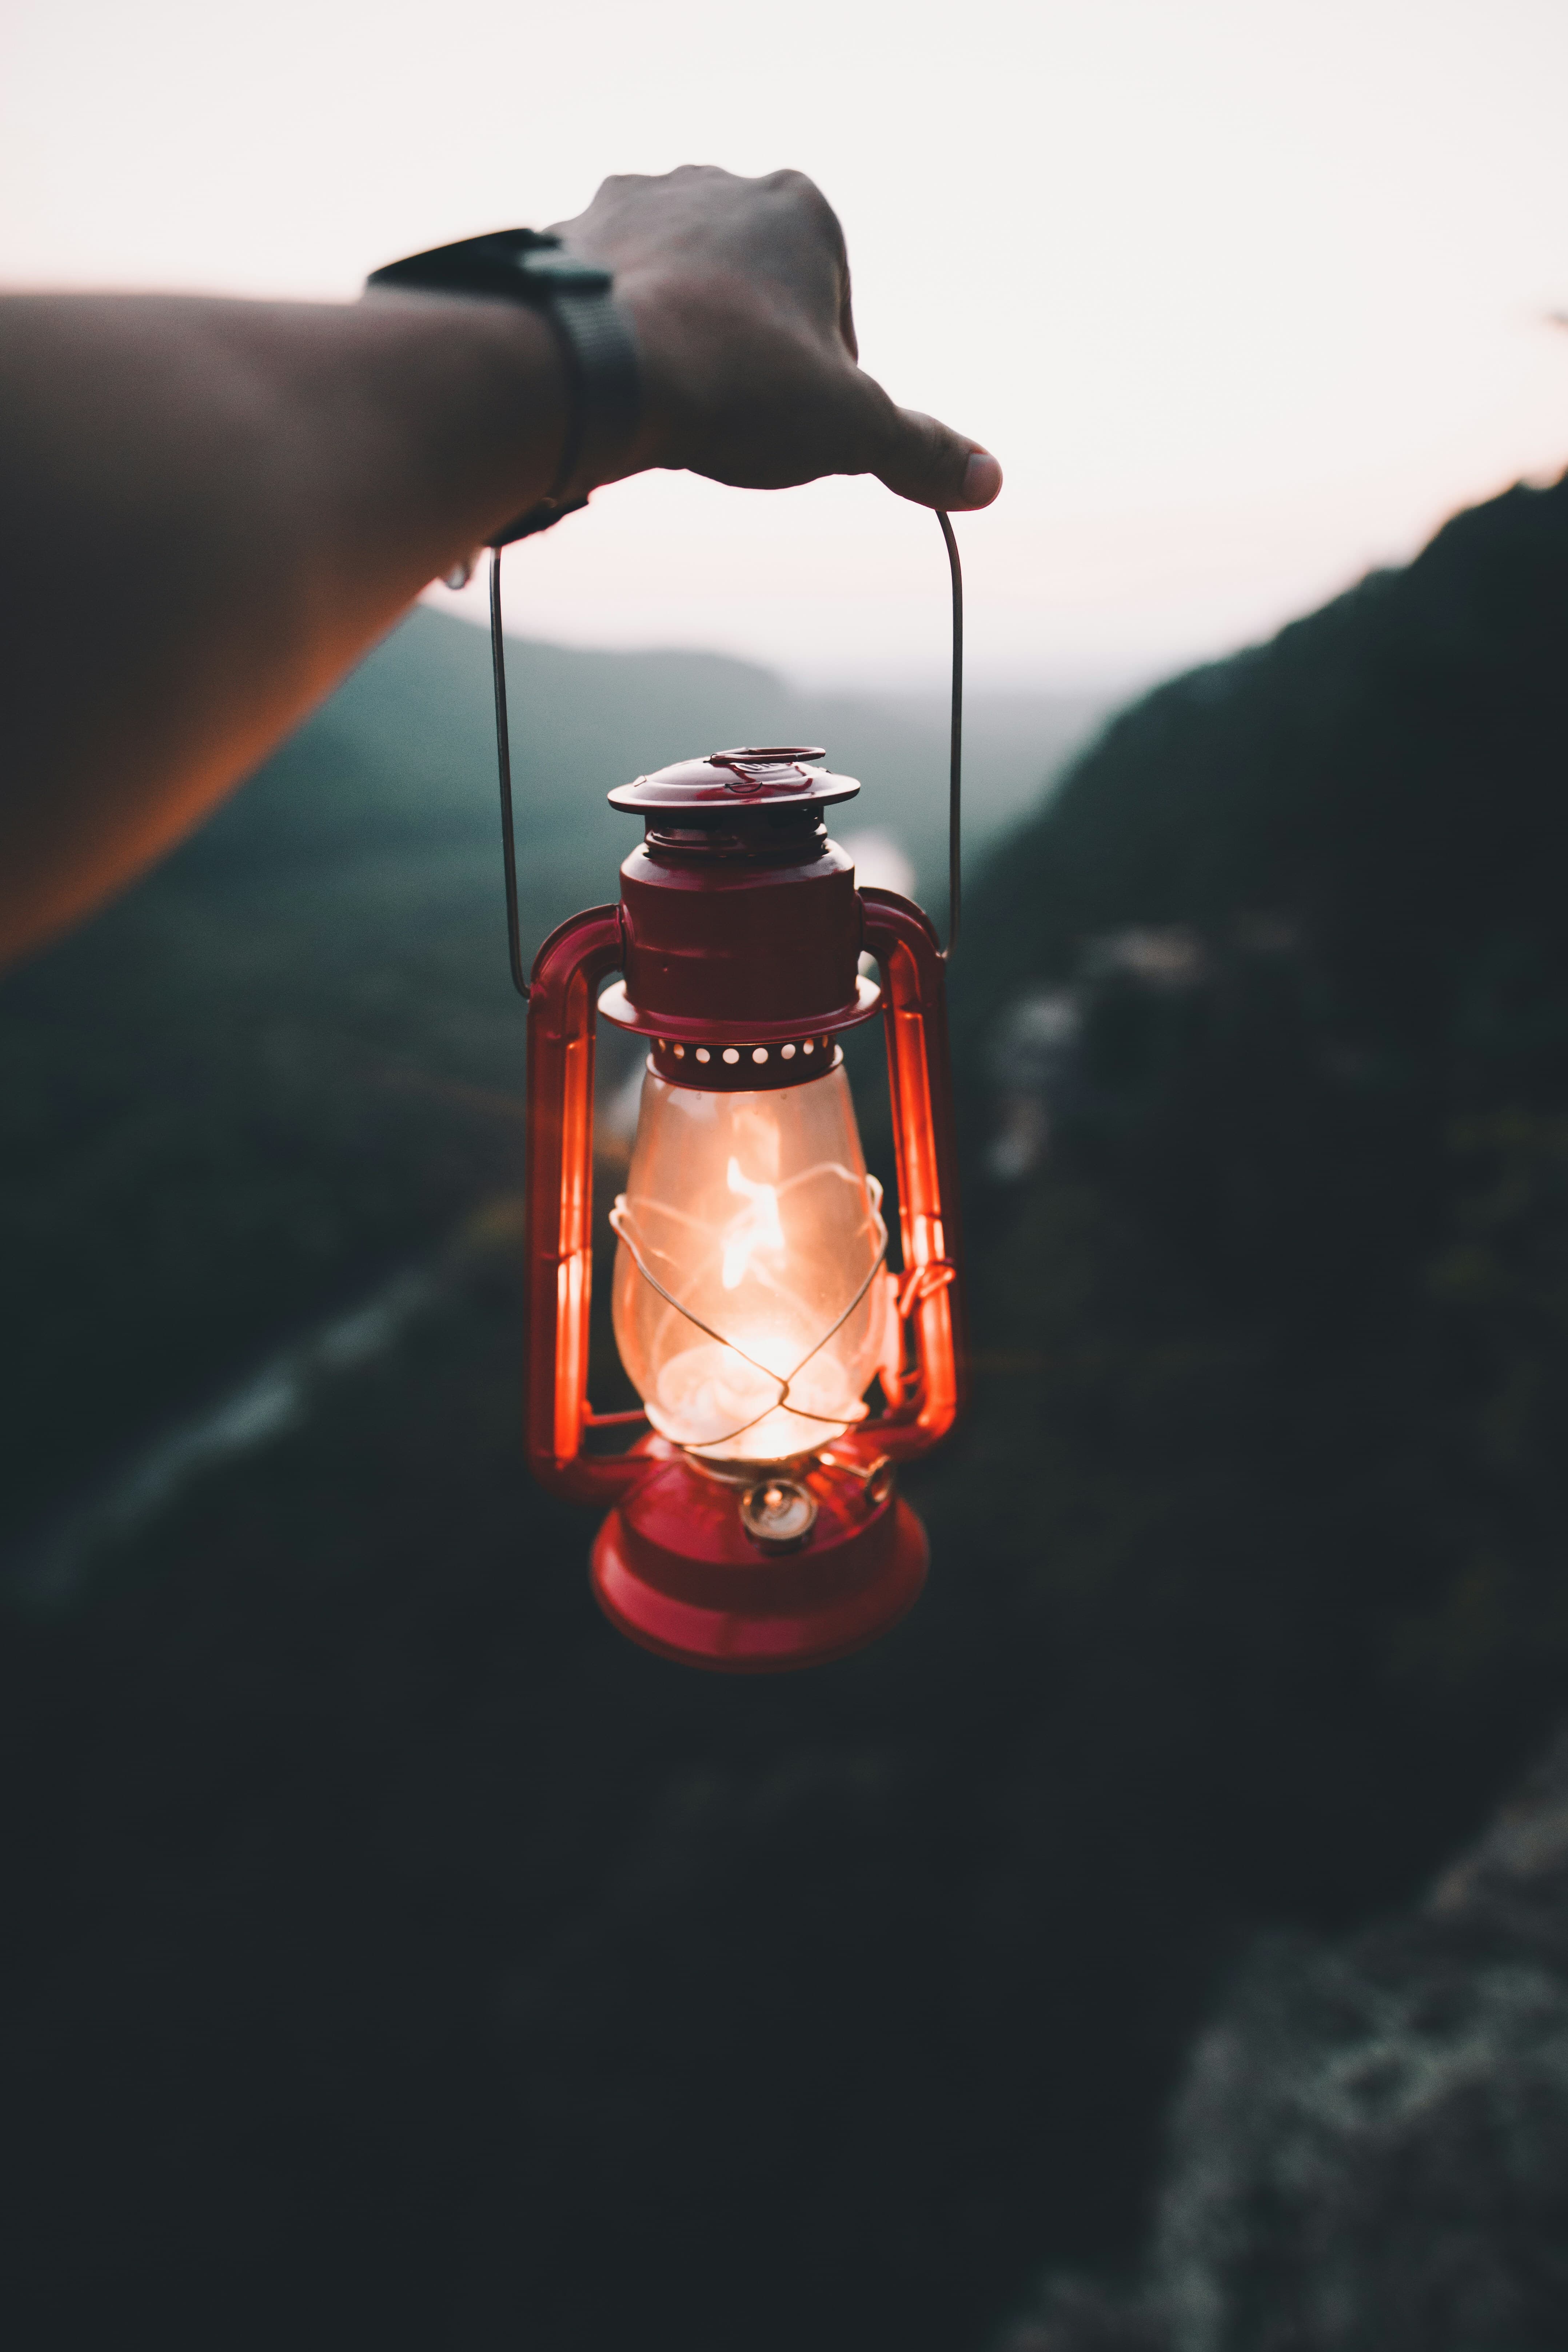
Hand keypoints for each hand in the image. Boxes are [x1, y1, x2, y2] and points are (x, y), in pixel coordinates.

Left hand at [550, 166, 1001, 512]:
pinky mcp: (570, 230)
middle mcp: (719, 182)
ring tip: (668, 400)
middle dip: (747, 358)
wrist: (595, 366)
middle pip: (754, 298)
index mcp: (800, 209)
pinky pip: (607, 298)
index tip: (785, 418)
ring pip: (679, 294)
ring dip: (680, 347)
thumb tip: (987, 481)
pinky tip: (616, 384)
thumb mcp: (850, 431)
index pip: (833, 314)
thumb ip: (920, 451)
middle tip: (725, 415)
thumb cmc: (734, 385)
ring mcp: (638, 199)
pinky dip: (616, 340)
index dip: (818, 385)